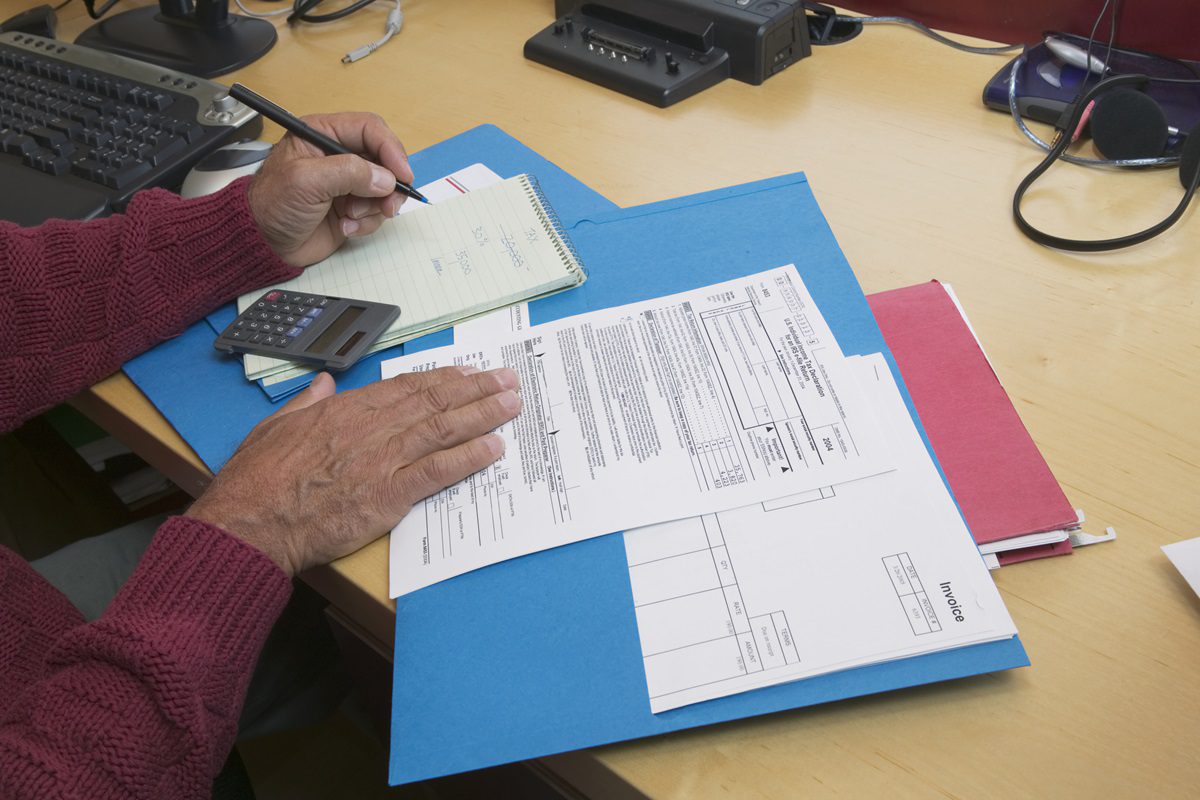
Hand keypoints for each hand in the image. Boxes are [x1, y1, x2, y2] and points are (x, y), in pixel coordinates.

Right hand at [188, 366, 520, 576]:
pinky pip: (438, 470)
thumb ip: (305, 402)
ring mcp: (382, 459)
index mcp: (345, 410)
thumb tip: (322, 384)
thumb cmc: (257, 480)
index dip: (442, 379)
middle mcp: (370, 428)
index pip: (405, 387)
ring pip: (444, 428)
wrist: (250, 520)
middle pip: (434, 401)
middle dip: (476, 388)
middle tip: (507, 380)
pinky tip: (493, 448)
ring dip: (484, 415)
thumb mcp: (275, 426)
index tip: (468, 372)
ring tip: (512, 406)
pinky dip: (469, 457)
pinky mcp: (388, 494)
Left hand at [247, 112, 415, 266]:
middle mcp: (339, 155)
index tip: (402, 174)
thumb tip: (386, 179)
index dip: (390, 148)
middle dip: (389, 184)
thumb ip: (348, 172)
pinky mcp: (353, 207)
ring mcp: (348, 183)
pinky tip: (346, 228)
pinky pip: (377, 211)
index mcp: (323, 134)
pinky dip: (367, 223)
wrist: (263, 243)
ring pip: (385, 188)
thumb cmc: (272, 204)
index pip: (369, 129)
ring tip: (351, 217)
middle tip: (388, 204)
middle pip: (384, 159)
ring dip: (375, 207)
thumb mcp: (306, 181)